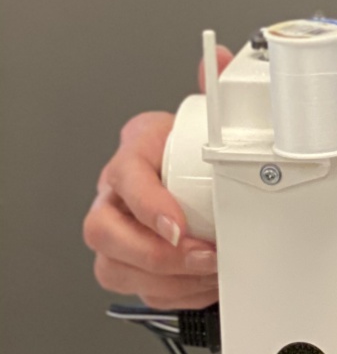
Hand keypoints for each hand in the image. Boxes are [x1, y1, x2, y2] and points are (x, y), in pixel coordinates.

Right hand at [82, 48, 230, 310]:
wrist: (193, 184)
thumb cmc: (193, 155)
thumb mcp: (204, 121)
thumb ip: (213, 90)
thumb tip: (216, 60)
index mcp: (133, 154)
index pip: (126, 177)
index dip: (149, 204)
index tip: (178, 225)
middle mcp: (114, 195)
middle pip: (102, 232)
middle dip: (154, 253)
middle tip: (201, 256)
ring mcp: (117, 234)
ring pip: (116, 268)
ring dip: (168, 279)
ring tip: (210, 272)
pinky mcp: (129, 266)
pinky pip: (141, 291)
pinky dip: (178, 294)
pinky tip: (205, 284)